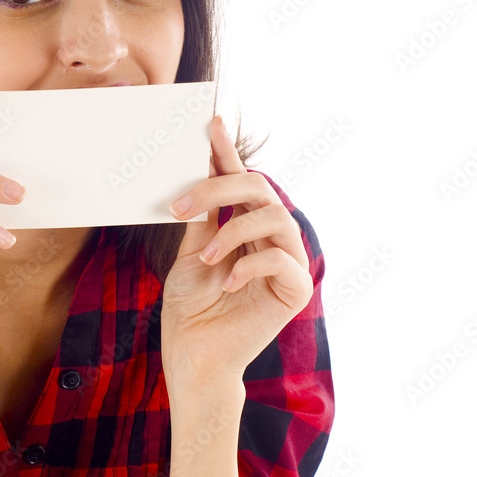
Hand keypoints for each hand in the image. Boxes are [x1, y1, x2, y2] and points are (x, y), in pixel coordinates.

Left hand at [161, 115, 312, 387]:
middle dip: (218, 186)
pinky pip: (281, 259)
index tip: (210, 121)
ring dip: (232, 231)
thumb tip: (194, 171)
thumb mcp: (189, 251)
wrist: (193, 355)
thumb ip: (200, 216)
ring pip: (274, 216)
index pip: (239, 180)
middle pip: (259, 188)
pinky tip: (226, 283)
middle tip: (181, 205)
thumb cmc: (190, 307)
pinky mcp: (295, 289)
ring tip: (205, 258)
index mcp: (244, 225)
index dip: (226, 150)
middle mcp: (270, 237)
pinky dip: (247, 265)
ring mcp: (286, 261)